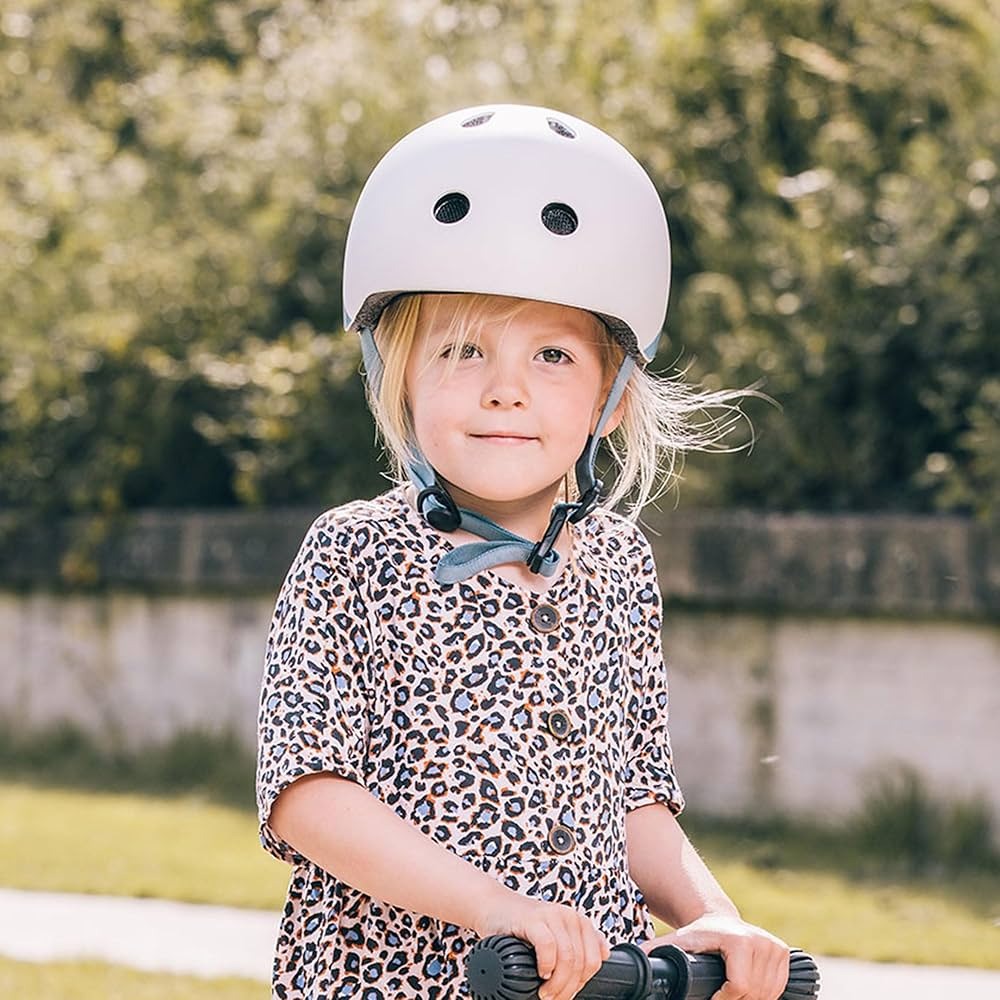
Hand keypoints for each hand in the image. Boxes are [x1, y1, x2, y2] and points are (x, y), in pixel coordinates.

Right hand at [474, 890, 610, 999]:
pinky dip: (546, 965)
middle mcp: (569, 916)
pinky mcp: (532, 919)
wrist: (493, 906)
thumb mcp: (554, 934)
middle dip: (568, 988)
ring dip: (558, 983)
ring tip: (545, 993)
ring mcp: (551, 915)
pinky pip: (548, 946)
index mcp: (578, 922)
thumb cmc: (523, 927)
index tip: (566, 994)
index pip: (593, 960)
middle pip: (580, 962)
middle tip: (552, 998)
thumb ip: (577, 943)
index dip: (582, 984)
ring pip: (568, 957)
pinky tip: (540, 973)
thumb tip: (605, 955)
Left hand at [641, 913, 789, 999]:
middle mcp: (761, 942)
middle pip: (752, 993)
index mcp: (738, 940)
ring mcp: (775, 948)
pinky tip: (748, 987)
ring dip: (750, 999)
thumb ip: (659, 950)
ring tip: (730, 992)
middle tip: (720, 995)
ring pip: (766, 994)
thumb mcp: (680, 941)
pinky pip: (778, 989)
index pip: (738, 987)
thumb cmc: (699, 934)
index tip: (712, 999)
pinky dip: (764, 994)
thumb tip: (636, 958)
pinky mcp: (784, 953)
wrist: (720, 919)